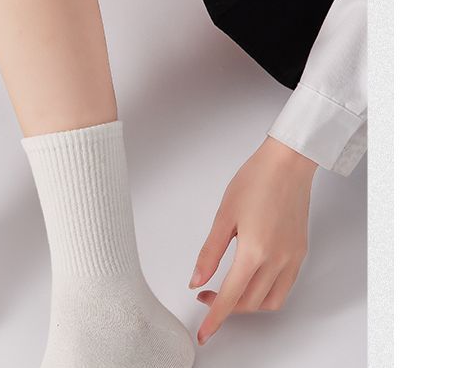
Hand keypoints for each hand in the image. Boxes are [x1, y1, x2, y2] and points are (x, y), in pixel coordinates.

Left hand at [190, 136, 316, 344]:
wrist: (287, 164)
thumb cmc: (255, 181)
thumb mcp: (223, 217)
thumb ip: (210, 253)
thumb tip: (196, 279)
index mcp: (255, 251)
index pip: (231, 297)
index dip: (215, 318)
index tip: (203, 333)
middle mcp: (278, 260)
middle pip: (250, 303)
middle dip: (226, 306)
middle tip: (205, 294)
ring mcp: (292, 258)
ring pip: (270, 300)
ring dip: (247, 303)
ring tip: (227, 290)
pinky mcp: (300, 253)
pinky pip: (284, 287)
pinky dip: (265, 293)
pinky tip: (250, 280)